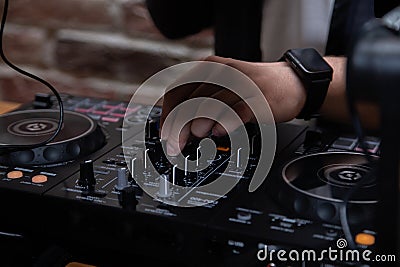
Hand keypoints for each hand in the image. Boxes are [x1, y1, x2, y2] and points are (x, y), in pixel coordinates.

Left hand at [160, 55, 306, 154]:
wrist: (292, 82)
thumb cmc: (254, 87)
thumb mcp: (223, 87)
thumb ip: (201, 100)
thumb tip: (180, 126)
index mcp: (209, 68)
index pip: (178, 91)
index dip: (167, 115)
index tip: (165, 134)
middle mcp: (222, 73)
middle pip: (190, 100)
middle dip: (179, 126)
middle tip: (175, 144)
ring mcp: (241, 85)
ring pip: (210, 104)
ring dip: (197, 123)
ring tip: (193, 137)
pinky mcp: (258, 99)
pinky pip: (237, 111)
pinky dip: (224, 123)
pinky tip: (218, 132)